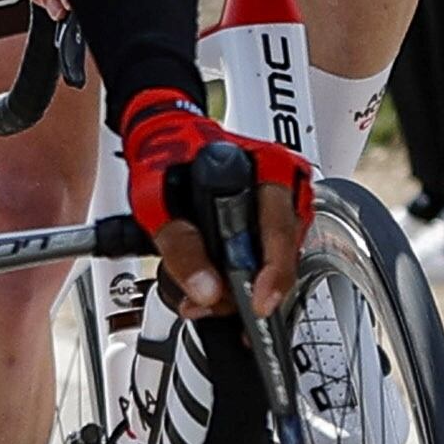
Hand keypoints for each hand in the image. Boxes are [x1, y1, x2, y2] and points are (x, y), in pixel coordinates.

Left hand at [116, 90, 304, 322]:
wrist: (166, 140)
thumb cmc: (167, 159)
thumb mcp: (158, 201)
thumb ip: (180, 246)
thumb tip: (206, 290)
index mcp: (267, 166)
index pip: (280, 228)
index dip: (272, 272)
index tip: (259, 302)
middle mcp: (285, 184)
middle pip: (282, 254)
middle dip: (245, 289)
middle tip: (208, 303)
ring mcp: (284, 204)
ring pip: (276, 264)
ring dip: (239, 288)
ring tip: (202, 295)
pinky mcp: (274, 222)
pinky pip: (268, 260)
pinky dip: (241, 279)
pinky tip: (214, 286)